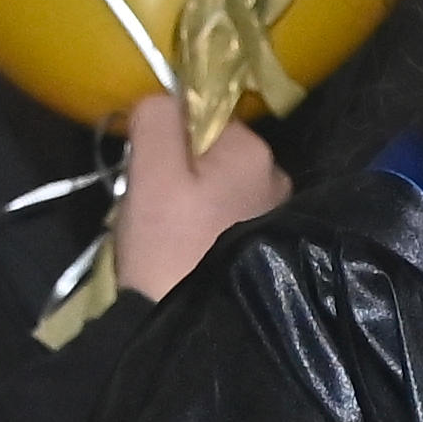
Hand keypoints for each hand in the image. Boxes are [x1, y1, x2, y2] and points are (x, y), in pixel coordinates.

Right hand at [111, 91, 289, 300]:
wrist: (191, 327)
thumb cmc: (169, 246)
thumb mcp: (152, 173)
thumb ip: (158, 120)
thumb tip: (164, 94)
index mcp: (255, 152)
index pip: (203, 116)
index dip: (166, 135)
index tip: (145, 168)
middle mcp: (277, 177)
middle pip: (210, 152)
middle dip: (175, 169)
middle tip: (150, 205)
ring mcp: (277, 214)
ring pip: (215, 185)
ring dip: (185, 199)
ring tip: (164, 233)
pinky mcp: (268, 246)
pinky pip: (224, 216)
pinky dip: (200, 224)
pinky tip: (183, 249)